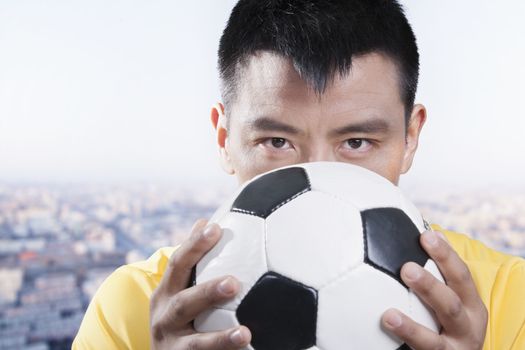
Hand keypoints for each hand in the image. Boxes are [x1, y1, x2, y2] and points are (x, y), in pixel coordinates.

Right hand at [150, 219, 251, 348]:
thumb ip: (191, 261)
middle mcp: (163, 320)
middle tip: (233, 283)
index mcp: (165, 294)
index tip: (215, 228)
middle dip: (206, 293)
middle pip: (182, 305)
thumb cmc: (178, 317)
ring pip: (196, 345)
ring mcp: (172, 348)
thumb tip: (206, 220)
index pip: (177, 265)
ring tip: (245, 333)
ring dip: (220, 339)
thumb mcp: (177, 290)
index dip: (194, 245)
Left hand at [381, 230, 487, 348]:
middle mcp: (468, 327)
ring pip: (434, 341)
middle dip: (431, 286)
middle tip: (406, 269)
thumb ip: (435, 274)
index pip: (461, 276)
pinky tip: (386, 328)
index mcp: (471, 304)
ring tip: (389, 315)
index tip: (427, 236)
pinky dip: (406, 339)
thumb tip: (412, 232)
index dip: (446, 256)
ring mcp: (454, 348)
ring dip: (412, 326)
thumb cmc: (447, 322)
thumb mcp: (450, 300)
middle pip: (451, 305)